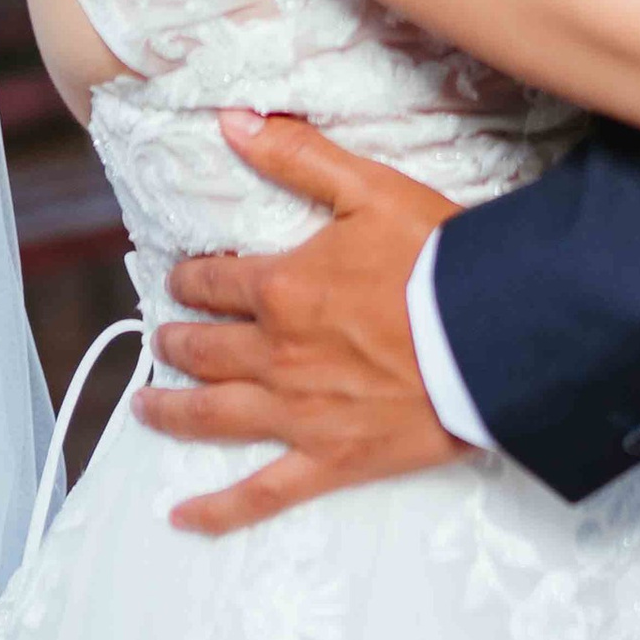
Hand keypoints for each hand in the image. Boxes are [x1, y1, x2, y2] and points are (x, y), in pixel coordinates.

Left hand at [134, 110, 459, 535]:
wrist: (494, 336)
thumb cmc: (439, 260)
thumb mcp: (369, 189)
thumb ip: (297, 156)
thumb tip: (232, 122)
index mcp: (282, 289)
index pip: (212, 283)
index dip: (191, 280)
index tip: (183, 280)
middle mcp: (276, 355)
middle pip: (204, 349)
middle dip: (178, 340)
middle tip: (164, 338)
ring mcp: (298, 414)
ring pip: (213, 416)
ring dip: (171, 410)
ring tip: (145, 407)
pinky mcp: (330, 460)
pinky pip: (261, 494)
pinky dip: (218, 510)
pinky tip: (182, 518)